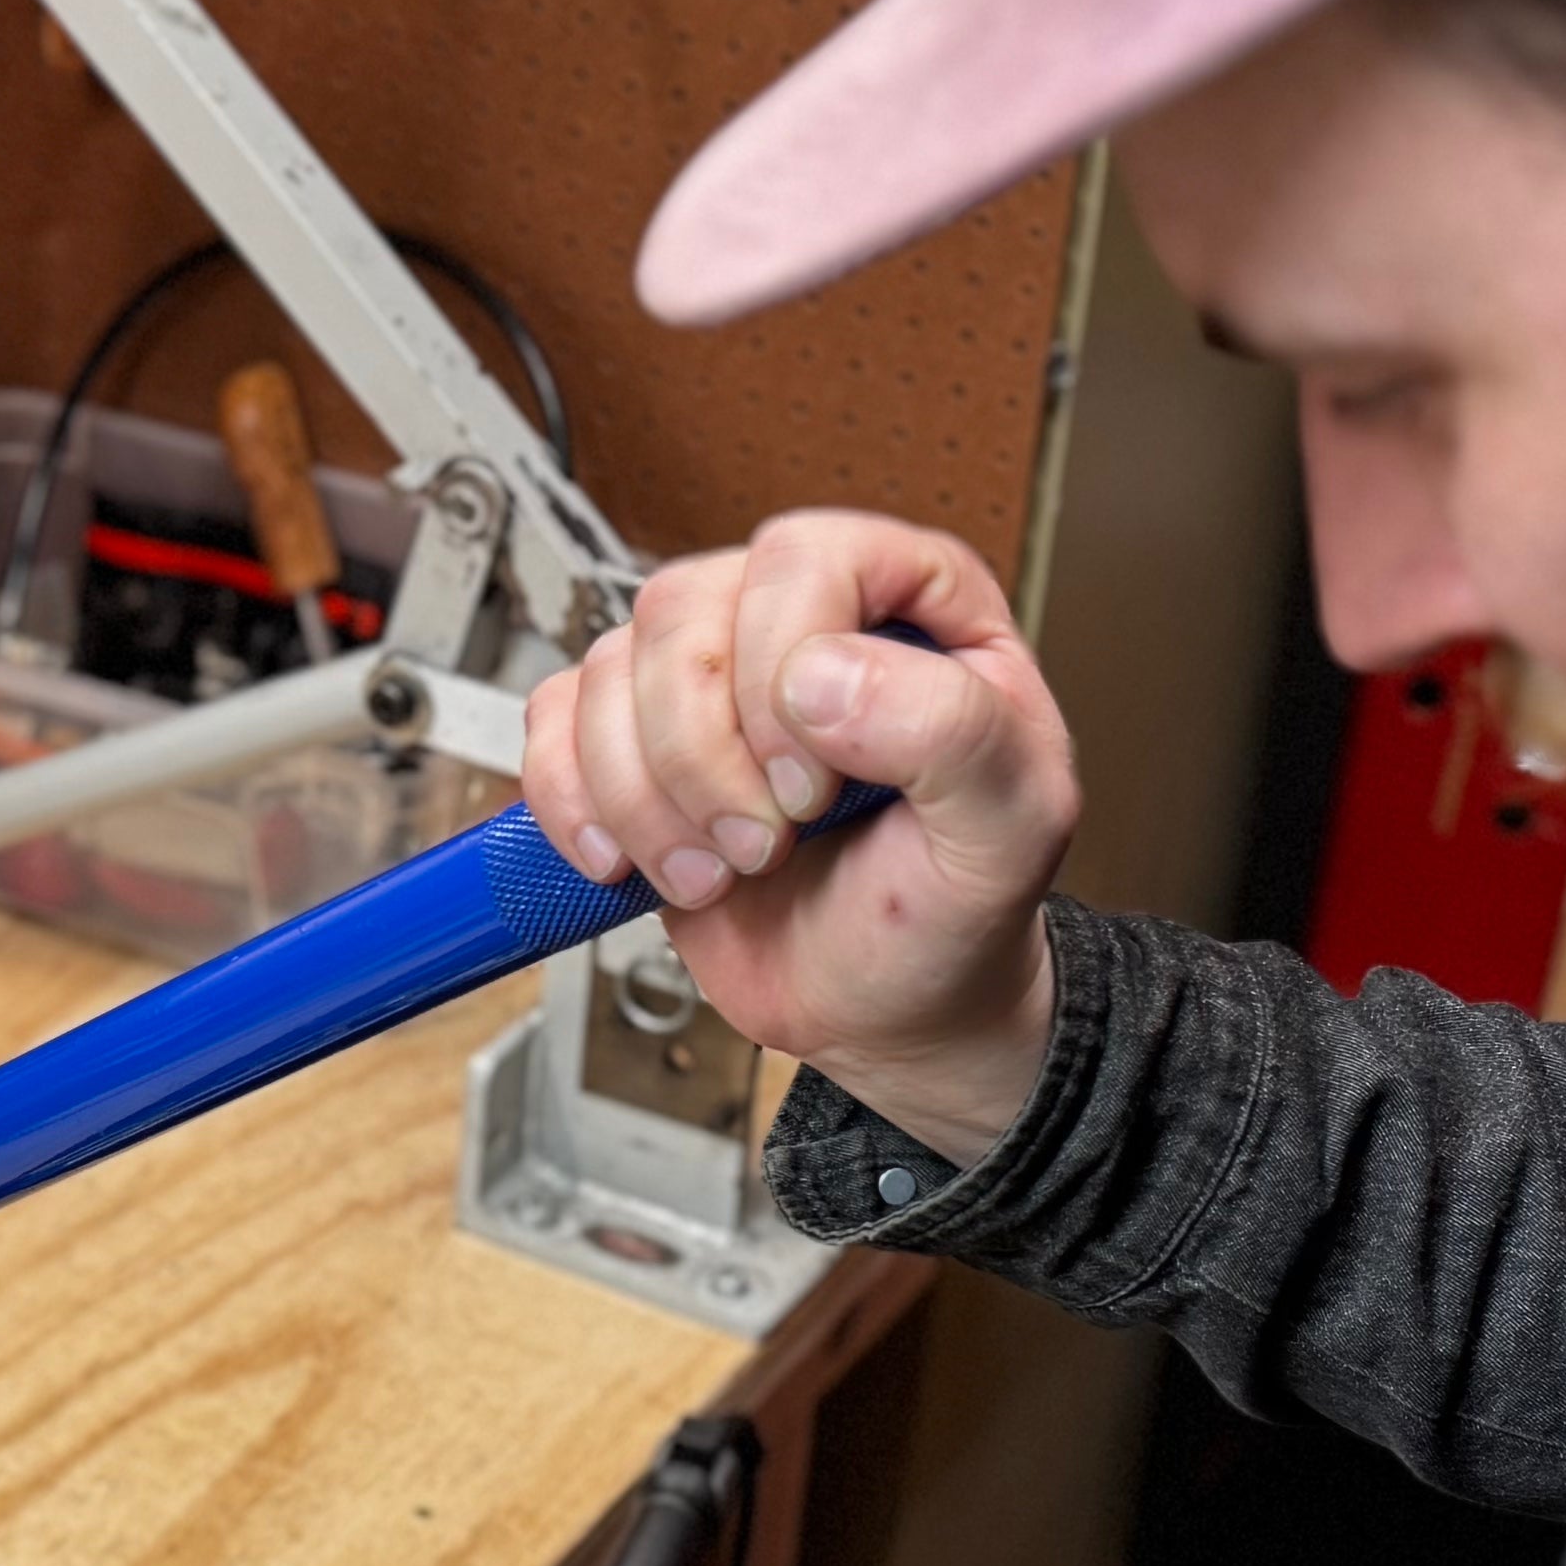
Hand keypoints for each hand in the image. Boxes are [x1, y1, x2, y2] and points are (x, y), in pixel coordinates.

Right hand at [517, 509, 1078, 1164]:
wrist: (890, 1007)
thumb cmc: (957, 910)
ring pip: (609, 669)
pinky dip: (573, 802)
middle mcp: (798, 621)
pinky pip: (554, 720)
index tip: (813, 790)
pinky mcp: (635, 743)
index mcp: (910, 604)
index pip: (804, 558)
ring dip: (645, 797)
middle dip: (704, 754)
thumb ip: (952, 731)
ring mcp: (708, 679)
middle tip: (764, 846)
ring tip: (716, 873)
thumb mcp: (1011, 829)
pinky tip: (629, 861)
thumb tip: (821, 674)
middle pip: (683, 611)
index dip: (784, 667)